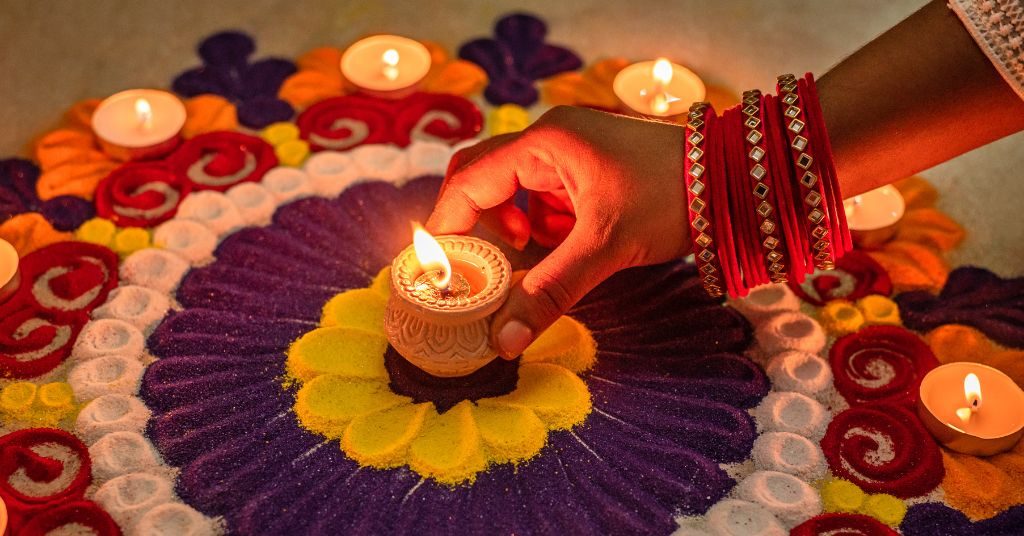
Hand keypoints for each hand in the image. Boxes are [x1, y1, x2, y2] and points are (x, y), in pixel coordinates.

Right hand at [427, 105, 690, 357]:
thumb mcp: (605, 246)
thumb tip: (502, 341)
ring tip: (536, 254)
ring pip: (516, 192)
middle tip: (484, 266)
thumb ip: (549, 291)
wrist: (737, 181)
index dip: (449, 226)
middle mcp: (551, 140)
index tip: (440, 270)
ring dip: (517, 228)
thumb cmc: (672, 196)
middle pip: (484, 179)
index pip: (469, 181)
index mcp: (544, 142)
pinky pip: (546, 199)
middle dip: (482, 226)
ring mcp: (571, 153)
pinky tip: (570, 246)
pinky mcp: (589, 171)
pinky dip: (546, 227)